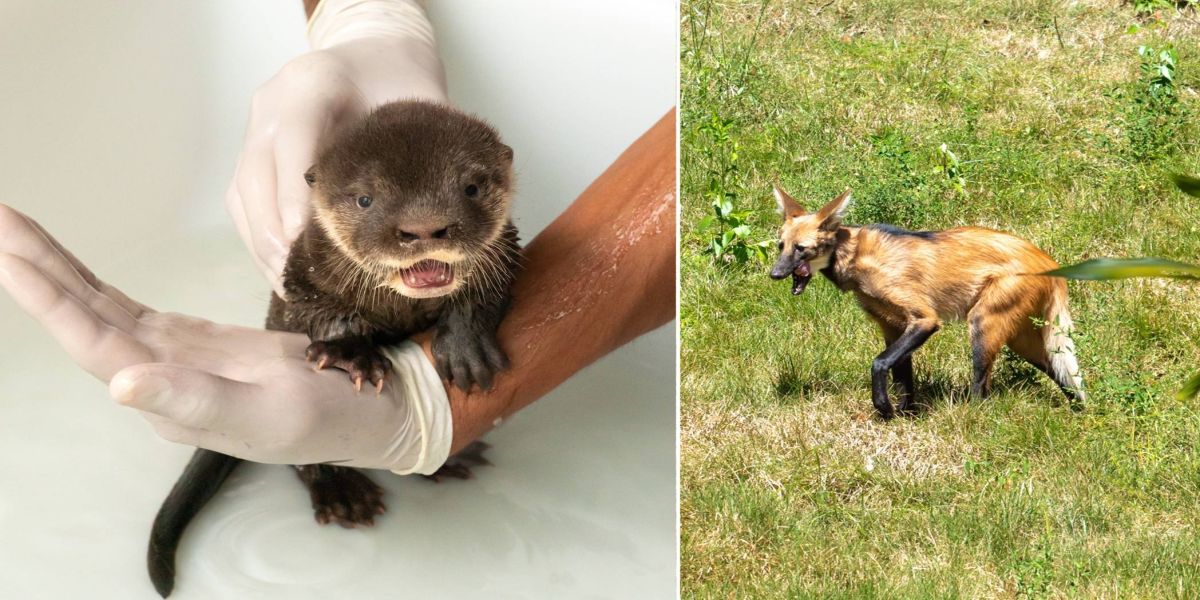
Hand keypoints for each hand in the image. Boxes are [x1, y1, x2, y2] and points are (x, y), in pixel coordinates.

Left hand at [0, 204, 449, 472]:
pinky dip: (91, 283)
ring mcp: (171, 358)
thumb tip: (121, 385)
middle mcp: (158, 376)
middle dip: (34, 269)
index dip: (49, 300)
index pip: (94, 341)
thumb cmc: (327, 416)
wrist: (367, 410)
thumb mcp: (269, 414)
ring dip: (54, 270)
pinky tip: (65, 266)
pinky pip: (126, 307)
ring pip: (98, 308)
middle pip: (82, 318)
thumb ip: (196, 401)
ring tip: (12, 228)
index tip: (7, 254)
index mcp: (169, 396)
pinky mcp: (191, 343)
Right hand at [227, 0, 447, 296]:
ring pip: (242, 192)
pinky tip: (283, 271)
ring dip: (262, 243)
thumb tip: (435, 219)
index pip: (293, 135)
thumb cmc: (396, 80)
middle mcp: (273, 104)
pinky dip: (260, 239)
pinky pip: (243, 201)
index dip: (293, 189)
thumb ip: (423, 149)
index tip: (300, 233)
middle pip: (255, 172)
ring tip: (289, 283)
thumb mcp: (417, 100)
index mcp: (313, 82)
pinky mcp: (254, 154)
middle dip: (272, 228)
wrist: (372, 58)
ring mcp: (258, 128)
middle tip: (296, 272)